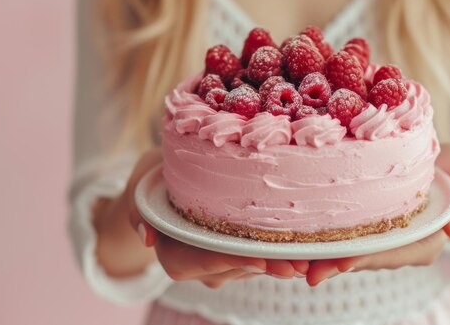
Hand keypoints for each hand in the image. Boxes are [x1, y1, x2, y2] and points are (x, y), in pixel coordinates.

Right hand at [125, 150, 308, 287]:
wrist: (163, 184)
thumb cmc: (152, 182)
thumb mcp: (140, 189)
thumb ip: (138, 212)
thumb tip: (146, 238)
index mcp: (175, 255)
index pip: (204, 261)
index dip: (233, 262)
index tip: (260, 260)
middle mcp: (201, 265)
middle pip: (238, 267)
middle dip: (270, 265)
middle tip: (300, 263)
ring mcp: (222, 262)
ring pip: (255, 263)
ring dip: (283, 260)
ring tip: (311, 255)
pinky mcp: (240, 251)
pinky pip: (263, 253)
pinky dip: (283, 249)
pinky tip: (309, 245)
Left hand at [306, 143, 449, 285]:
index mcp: (426, 242)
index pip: (391, 253)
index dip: (364, 258)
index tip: (339, 262)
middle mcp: (402, 246)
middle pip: (365, 258)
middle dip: (334, 264)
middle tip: (304, 269)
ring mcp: (385, 238)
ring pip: (351, 250)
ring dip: (324, 255)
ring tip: (293, 259)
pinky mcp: (373, 226)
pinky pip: (347, 234)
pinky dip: (325, 237)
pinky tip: (300, 237)